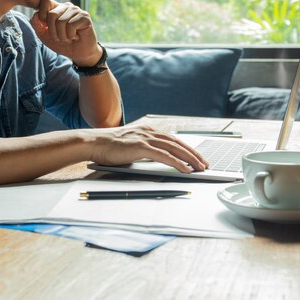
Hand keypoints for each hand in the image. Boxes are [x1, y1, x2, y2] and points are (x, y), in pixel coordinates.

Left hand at [30, 0, 100, 65]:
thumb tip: (35, 15)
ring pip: (61, 22)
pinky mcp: (85, 17)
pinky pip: (71, 26)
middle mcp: (67, 6)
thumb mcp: (45, 36)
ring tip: (69, 38)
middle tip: (60, 38)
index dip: (42, 15)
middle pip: (51, 15)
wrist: (79, 54)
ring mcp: (76, 10)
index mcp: (57, 8)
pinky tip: (76, 37)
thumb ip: (37, 25)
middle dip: (53, 32)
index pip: (45, 2)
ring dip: (63, 36)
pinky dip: (71, 36)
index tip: (46, 27)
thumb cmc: (63, 44)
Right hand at [87, 125, 208, 172]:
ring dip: (190, 159)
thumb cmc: (110, 147)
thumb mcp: (131, 144)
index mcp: (148, 130)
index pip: (173, 139)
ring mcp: (145, 138)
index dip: (187, 148)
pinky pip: (164, 156)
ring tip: (200, 168)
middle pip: (178, 143)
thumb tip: (158, 157)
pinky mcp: (141, 147)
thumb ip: (145, 148)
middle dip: (194, 154)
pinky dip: (177, 163)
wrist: (94, 143)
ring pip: (174, 148)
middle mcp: (149, 131)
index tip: (197, 157)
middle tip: (205, 164)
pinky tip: (185, 169)